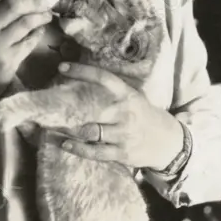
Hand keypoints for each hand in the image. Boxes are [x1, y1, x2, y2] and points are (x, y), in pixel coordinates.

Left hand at [56, 62, 183, 170]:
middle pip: (92, 108)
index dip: (82, 71)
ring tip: (53, 126)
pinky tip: (65, 145)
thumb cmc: (145, 116)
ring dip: (71, 130)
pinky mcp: (122, 153)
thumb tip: (81, 86)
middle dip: (71, 107)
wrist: (170, 142)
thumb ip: (113, 95)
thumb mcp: (134, 99)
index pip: (103, 78)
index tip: (62, 67)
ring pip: (91, 132)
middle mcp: (125, 113)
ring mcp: (124, 134)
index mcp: (128, 95)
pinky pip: (95, 152)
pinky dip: (78, 149)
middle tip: (50, 105)